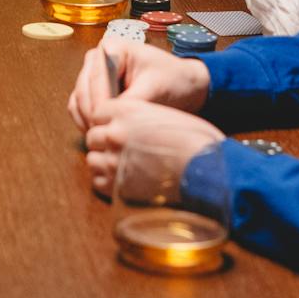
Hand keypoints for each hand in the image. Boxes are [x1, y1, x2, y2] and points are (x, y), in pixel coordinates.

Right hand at [67, 37, 210, 130]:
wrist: (184, 85)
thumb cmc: (173, 79)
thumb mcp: (155, 89)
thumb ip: (131, 102)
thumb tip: (110, 118)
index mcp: (111, 48)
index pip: (96, 80)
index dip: (99, 105)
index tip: (105, 126)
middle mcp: (96, 59)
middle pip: (83, 90)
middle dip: (91, 115)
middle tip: (103, 137)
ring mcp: (92, 75)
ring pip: (78, 101)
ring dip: (86, 120)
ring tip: (103, 138)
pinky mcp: (93, 91)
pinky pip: (80, 108)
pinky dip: (86, 122)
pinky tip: (102, 134)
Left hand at [81, 100, 223, 195]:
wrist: (206, 171)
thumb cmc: (194, 141)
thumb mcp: (165, 115)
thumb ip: (139, 116)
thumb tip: (125, 123)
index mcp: (127, 111)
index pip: (98, 111)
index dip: (106, 121)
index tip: (115, 127)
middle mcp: (115, 133)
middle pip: (92, 136)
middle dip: (103, 143)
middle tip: (120, 149)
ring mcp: (113, 161)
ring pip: (92, 159)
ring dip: (104, 162)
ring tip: (122, 166)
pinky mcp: (115, 186)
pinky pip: (97, 181)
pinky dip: (107, 181)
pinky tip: (123, 179)